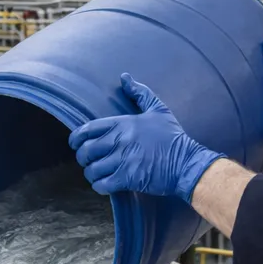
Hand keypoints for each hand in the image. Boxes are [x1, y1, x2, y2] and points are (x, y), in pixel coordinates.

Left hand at [69, 74, 222, 203]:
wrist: (187, 163)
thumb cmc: (172, 137)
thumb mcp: (158, 110)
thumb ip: (140, 93)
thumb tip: (124, 77)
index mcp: (123, 124)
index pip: (86, 130)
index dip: (75, 139)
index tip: (75, 144)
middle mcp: (120, 141)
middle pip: (85, 152)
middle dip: (83, 158)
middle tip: (89, 161)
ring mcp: (123, 160)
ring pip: (91, 170)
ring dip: (92, 173)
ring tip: (98, 173)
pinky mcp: (127, 178)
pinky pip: (101, 184)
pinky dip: (99, 186)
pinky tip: (105, 184)